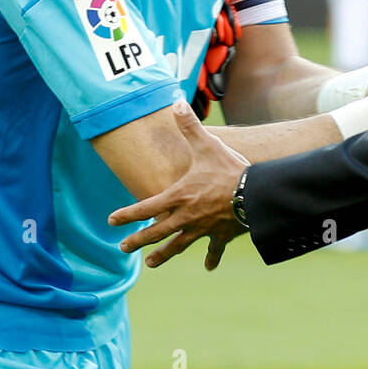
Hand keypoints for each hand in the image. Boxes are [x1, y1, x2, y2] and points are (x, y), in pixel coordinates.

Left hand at [108, 102, 249, 269]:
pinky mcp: (220, 235)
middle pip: (155, 232)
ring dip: (164, 255)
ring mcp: (202, 229)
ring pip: (178, 245)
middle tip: (123, 248)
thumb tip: (176, 101)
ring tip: (151, 263)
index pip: (145, 207)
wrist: (255, 195)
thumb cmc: (229, 170)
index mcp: (178, 196)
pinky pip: (213, 249)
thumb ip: (189, 126)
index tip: (112, 221)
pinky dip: (211, 258)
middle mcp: (185, 217)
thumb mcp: (207, 145)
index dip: (126, 215)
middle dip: (138, 241)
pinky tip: (208, 267)